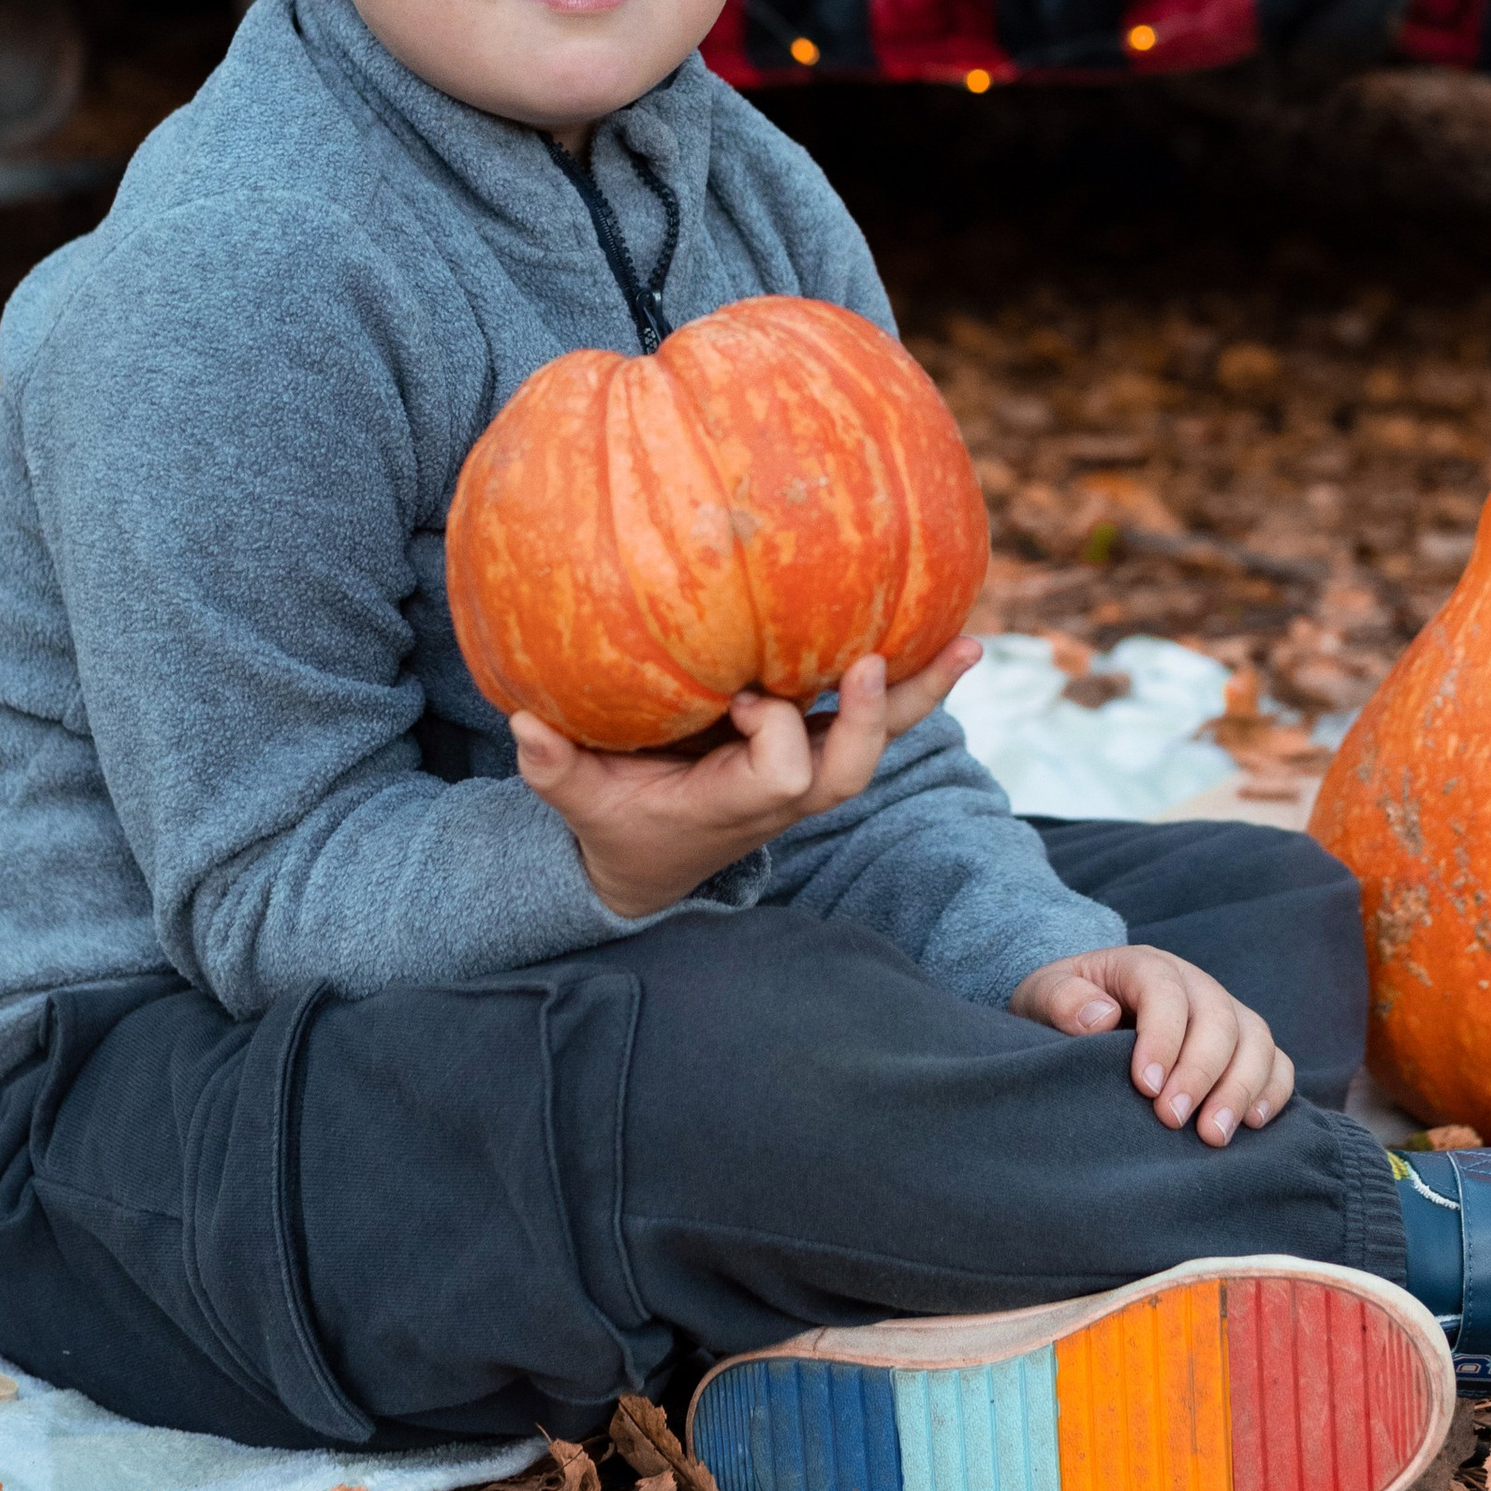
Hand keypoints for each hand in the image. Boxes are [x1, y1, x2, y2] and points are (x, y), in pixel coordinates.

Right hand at [513, 635, 980, 919]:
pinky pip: (868, 711)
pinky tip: (948, 629)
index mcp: (739, 804)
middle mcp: (788, 791)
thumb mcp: (580, 802)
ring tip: (969, 641)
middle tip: (872, 662)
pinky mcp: (814, 743)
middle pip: (851, 769)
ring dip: (921, 691)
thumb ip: (554, 768)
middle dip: (867, 719)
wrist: (654, 861)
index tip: (741, 699)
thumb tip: (521, 722)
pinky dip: (907, 678)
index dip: (774, 734)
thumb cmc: (617, 824)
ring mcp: (809, 769)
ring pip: (878, 737)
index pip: (782, 772)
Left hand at [1008, 944, 1293, 1145]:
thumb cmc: (1062, 1009)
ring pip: (1255, 1038)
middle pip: (1217, 1017)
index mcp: (1144, 966)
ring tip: (1213, 1136)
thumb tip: (1099, 1018)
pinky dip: (1272, 1090)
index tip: (1145, 1086)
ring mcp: (1224, 1012)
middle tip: (1172, 1121)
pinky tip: (1251, 1124)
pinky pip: (1276, 1061)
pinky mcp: (1243, 1045)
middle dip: (1200, 1071)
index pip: (1165, 990)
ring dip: (1241, 1088)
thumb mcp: (1042, 996)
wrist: (1083, 1014)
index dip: (1162, 1037)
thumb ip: (1060, 1000)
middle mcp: (1193, 984)